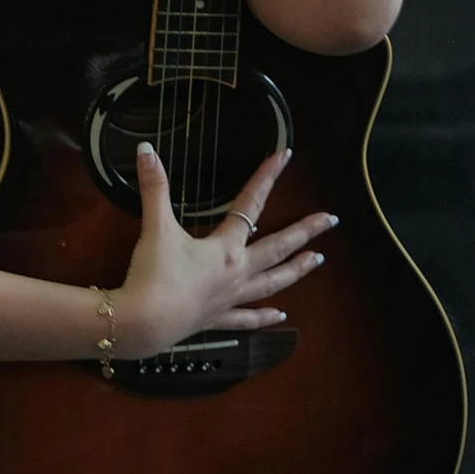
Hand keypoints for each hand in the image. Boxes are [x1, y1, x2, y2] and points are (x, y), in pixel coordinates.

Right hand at [113, 142, 335, 359]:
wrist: (144, 323)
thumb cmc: (154, 276)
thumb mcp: (155, 227)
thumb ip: (154, 188)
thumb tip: (147, 150)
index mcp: (224, 249)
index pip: (250, 205)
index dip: (266, 178)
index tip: (286, 158)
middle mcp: (235, 273)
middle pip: (277, 248)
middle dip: (304, 232)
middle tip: (330, 221)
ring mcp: (229, 298)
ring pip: (272, 283)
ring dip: (296, 271)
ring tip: (317, 261)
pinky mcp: (216, 319)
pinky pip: (246, 318)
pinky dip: (264, 318)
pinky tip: (280, 317)